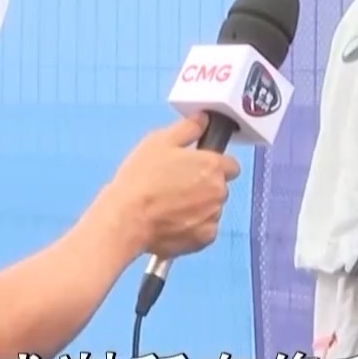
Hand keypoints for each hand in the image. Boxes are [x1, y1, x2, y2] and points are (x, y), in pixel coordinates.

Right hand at [102, 114, 240, 257]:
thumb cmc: (141, 178)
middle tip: (177, 185)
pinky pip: (205, 230)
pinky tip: (173, 222)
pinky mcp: (203, 239)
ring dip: (199, 207)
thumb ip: (188, 129)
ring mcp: (212, 217)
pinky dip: (193, 227)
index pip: (231, 165)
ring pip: (212, 209)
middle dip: (205, 186)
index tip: (196, 168)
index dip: (214, 164)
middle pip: (220, 187)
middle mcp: (218, 191)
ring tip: (170, 206)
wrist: (127, 218)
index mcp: (212, 165)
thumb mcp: (159, 141)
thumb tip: (204, 119)